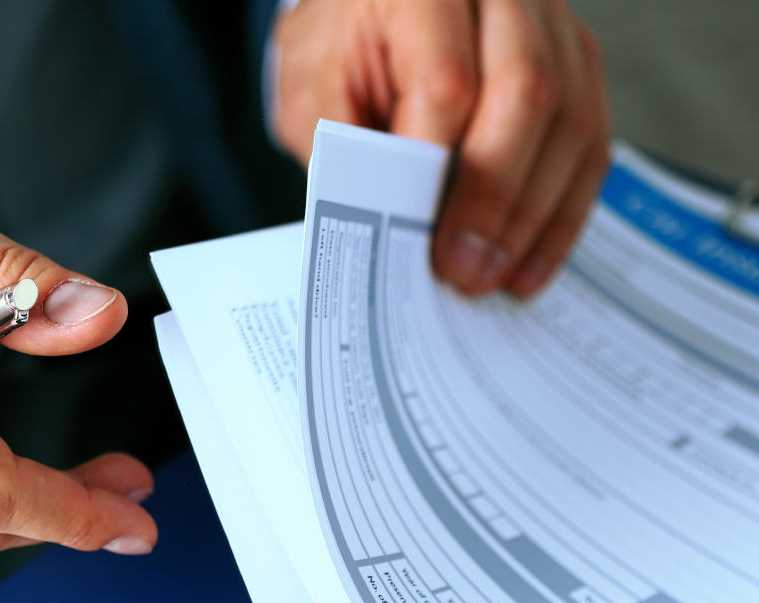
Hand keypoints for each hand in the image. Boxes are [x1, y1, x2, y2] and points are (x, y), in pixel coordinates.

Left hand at [271, 0, 610, 296]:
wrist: (369, 9)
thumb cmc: (339, 48)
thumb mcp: (311, 91)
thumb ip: (344, 148)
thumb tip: (387, 229)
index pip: (447, 80)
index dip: (438, 169)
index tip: (419, 235)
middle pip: (527, 93)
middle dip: (496, 198)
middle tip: (464, 270)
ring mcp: (548, 21)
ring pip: (572, 119)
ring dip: (536, 214)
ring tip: (496, 277)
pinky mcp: (575, 58)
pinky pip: (590, 137)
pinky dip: (562, 207)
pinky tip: (529, 258)